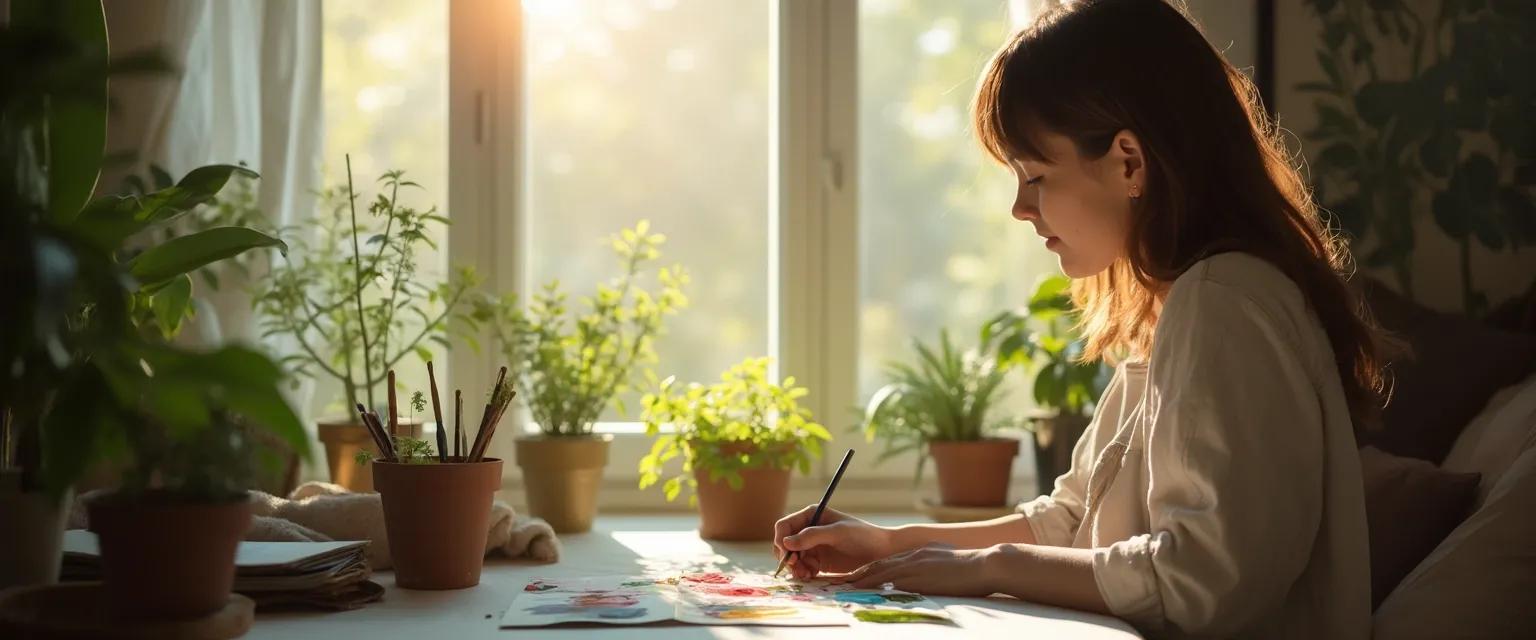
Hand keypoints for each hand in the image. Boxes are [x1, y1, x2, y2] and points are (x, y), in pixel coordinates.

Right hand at [773, 505, 897, 580]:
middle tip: (795, 567)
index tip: (786, 553)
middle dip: (786, 556)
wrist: (879, 550)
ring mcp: (812, 546)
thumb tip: (786, 543)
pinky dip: (802, 572)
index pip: (785, 526)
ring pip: (791, 558)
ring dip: (794, 567)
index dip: (781, 539)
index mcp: (810, 516)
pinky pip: (801, 567)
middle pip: (784, 543)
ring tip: (805, 574)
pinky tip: (810, 576)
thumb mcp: (837, 533)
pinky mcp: (817, 561)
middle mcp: (807, 530)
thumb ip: (812, 536)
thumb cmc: (860, 534)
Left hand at [833, 544, 997, 596]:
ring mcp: (913, 564)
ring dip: (860, 579)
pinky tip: (860, 591)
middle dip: (859, 573)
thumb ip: (935, 564)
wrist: (985, 564)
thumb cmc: (973, 568)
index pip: (890, 561)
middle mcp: (913, 555)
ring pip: (879, 571)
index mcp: (921, 552)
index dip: (872, 569)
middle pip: (879, 564)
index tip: (858, 576)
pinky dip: (872, 585)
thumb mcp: (949, 560)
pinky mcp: (916, 575)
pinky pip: (888, 581)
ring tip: (843, 587)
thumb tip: (929, 573)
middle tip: (842, 581)